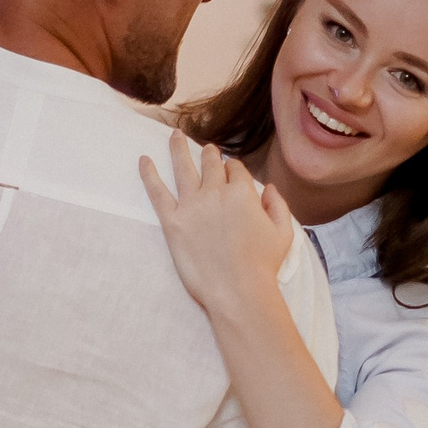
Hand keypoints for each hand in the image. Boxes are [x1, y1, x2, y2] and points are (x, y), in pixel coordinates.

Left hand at [139, 132, 294, 318]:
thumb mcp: (283, 233)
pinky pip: (157, 192)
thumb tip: (269, 188)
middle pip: (210, 164)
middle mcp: (216, 193)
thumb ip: (278, 206)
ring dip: (179, 148)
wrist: (238, 290)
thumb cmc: (263, 266)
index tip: (231, 171)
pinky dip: (148, 174)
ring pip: (183, 168)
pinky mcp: (172, 222)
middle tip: (207, 150)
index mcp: (243, 193)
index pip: (235, 169)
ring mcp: (192, 206)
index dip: (233, 169)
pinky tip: (143, 160)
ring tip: (174, 136)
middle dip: (209, 154)